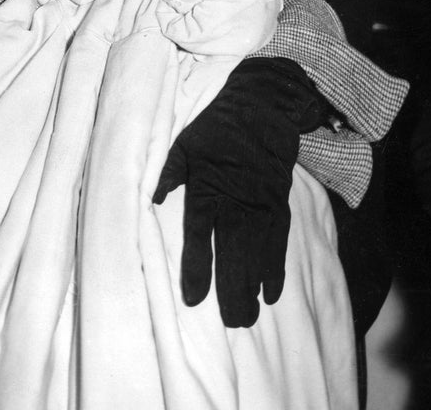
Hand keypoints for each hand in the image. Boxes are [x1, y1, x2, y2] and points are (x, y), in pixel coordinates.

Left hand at [153, 57, 327, 326]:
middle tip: (230, 322)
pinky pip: (279, 243)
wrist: (261, 108)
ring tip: (247, 318)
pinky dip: (277, 269)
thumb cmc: (216, 128)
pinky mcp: (279, 204)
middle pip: (233, 254)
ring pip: (257, 254)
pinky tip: (272, 294)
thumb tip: (151, 200)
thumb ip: (168, 174)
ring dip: (253, 288)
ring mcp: (260, 205)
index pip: (200, 236)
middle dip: (231, 291)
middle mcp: (235, 201)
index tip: (194, 300)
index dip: (197, 269)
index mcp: (206, 187)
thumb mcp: (183, 144)